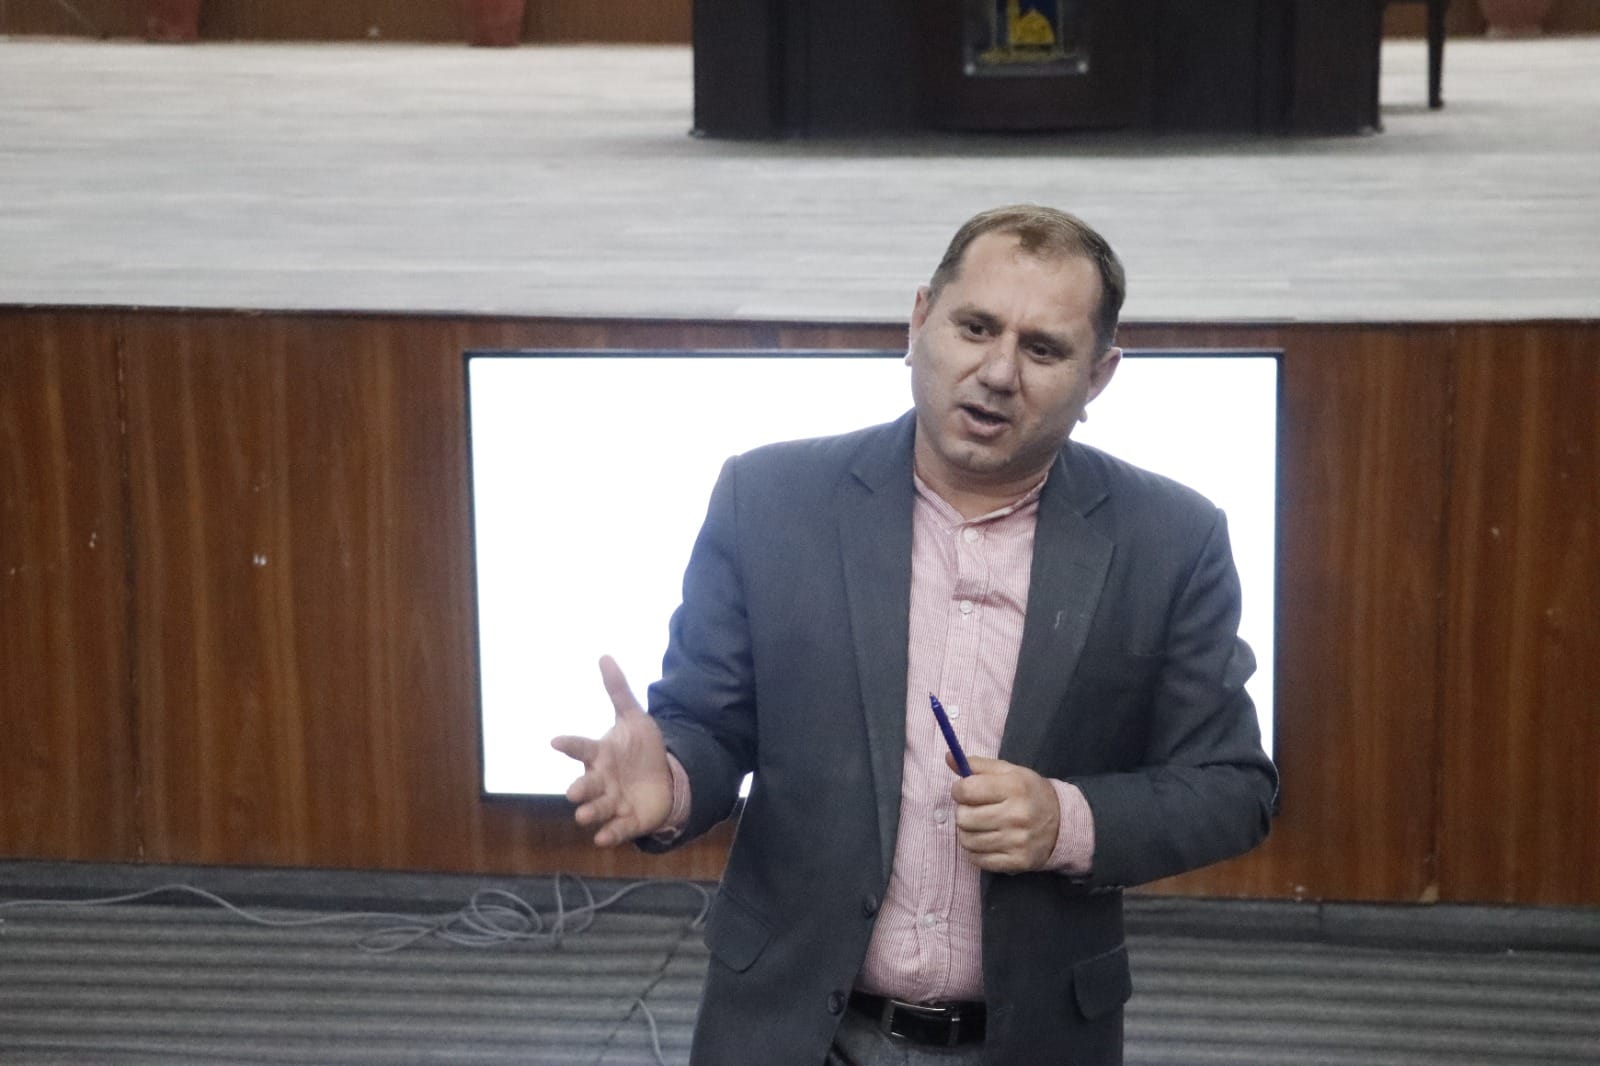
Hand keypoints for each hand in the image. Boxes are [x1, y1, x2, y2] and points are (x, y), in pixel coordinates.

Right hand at [550, 656, 673, 846]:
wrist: (663, 779)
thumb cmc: (640, 749)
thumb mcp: (635, 718)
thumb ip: (618, 691)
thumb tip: (604, 655)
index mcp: (600, 754)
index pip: (581, 748)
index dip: (570, 745)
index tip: (555, 741)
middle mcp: (601, 781)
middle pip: (587, 784)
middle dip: (580, 789)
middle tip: (573, 792)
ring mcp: (613, 802)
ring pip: (597, 809)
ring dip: (591, 813)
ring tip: (584, 816)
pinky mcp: (627, 821)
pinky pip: (616, 829)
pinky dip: (610, 834)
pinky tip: (602, 839)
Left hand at [950, 754, 1060, 873]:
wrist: (1062, 824)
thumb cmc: (1029, 793)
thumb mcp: (1009, 771)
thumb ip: (978, 765)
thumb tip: (949, 758)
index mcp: (1014, 788)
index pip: (967, 790)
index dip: (959, 790)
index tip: (965, 791)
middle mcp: (1017, 815)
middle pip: (963, 818)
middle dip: (963, 812)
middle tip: (973, 809)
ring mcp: (1017, 841)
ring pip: (967, 841)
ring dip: (967, 832)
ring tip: (979, 826)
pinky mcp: (1017, 862)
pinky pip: (978, 860)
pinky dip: (976, 851)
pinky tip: (986, 841)